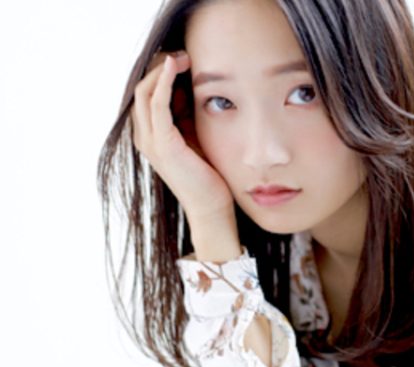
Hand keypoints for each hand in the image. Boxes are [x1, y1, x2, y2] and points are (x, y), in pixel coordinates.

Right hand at [130, 51, 233, 219]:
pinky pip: (157, 103)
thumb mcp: (194, 136)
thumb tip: (189, 86)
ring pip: (145, 92)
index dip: (162, 73)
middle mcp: (145, 137)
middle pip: (142, 88)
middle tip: (185, 54)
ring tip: (184, 56)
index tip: (186, 60)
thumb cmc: (208, 173)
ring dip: (163, 69)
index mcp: (152, 135)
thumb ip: (186, 114)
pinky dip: (164, 81)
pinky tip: (176, 66)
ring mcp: (151, 141)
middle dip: (161, 66)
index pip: (147, 94)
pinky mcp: (164, 144)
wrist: (212, 206)